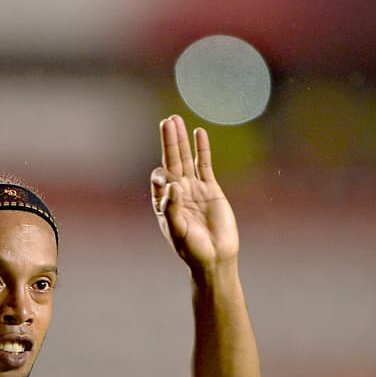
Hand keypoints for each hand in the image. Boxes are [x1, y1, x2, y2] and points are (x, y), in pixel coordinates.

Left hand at [151, 114, 238, 268]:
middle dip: (169, 141)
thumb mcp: (177, 230)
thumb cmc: (192, 248)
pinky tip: (199, 133)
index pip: (159, 179)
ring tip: (176, 120)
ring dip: (181, 140)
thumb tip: (172, 184)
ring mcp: (194, 188)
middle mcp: (177, 192)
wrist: (216, 257)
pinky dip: (202, 149)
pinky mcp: (211, 189)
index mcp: (163, 203)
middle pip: (171, 160)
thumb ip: (172, 208)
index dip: (162, 175)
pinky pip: (204, 164)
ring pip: (186, 158)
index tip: (169, 182)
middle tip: (166, 121)